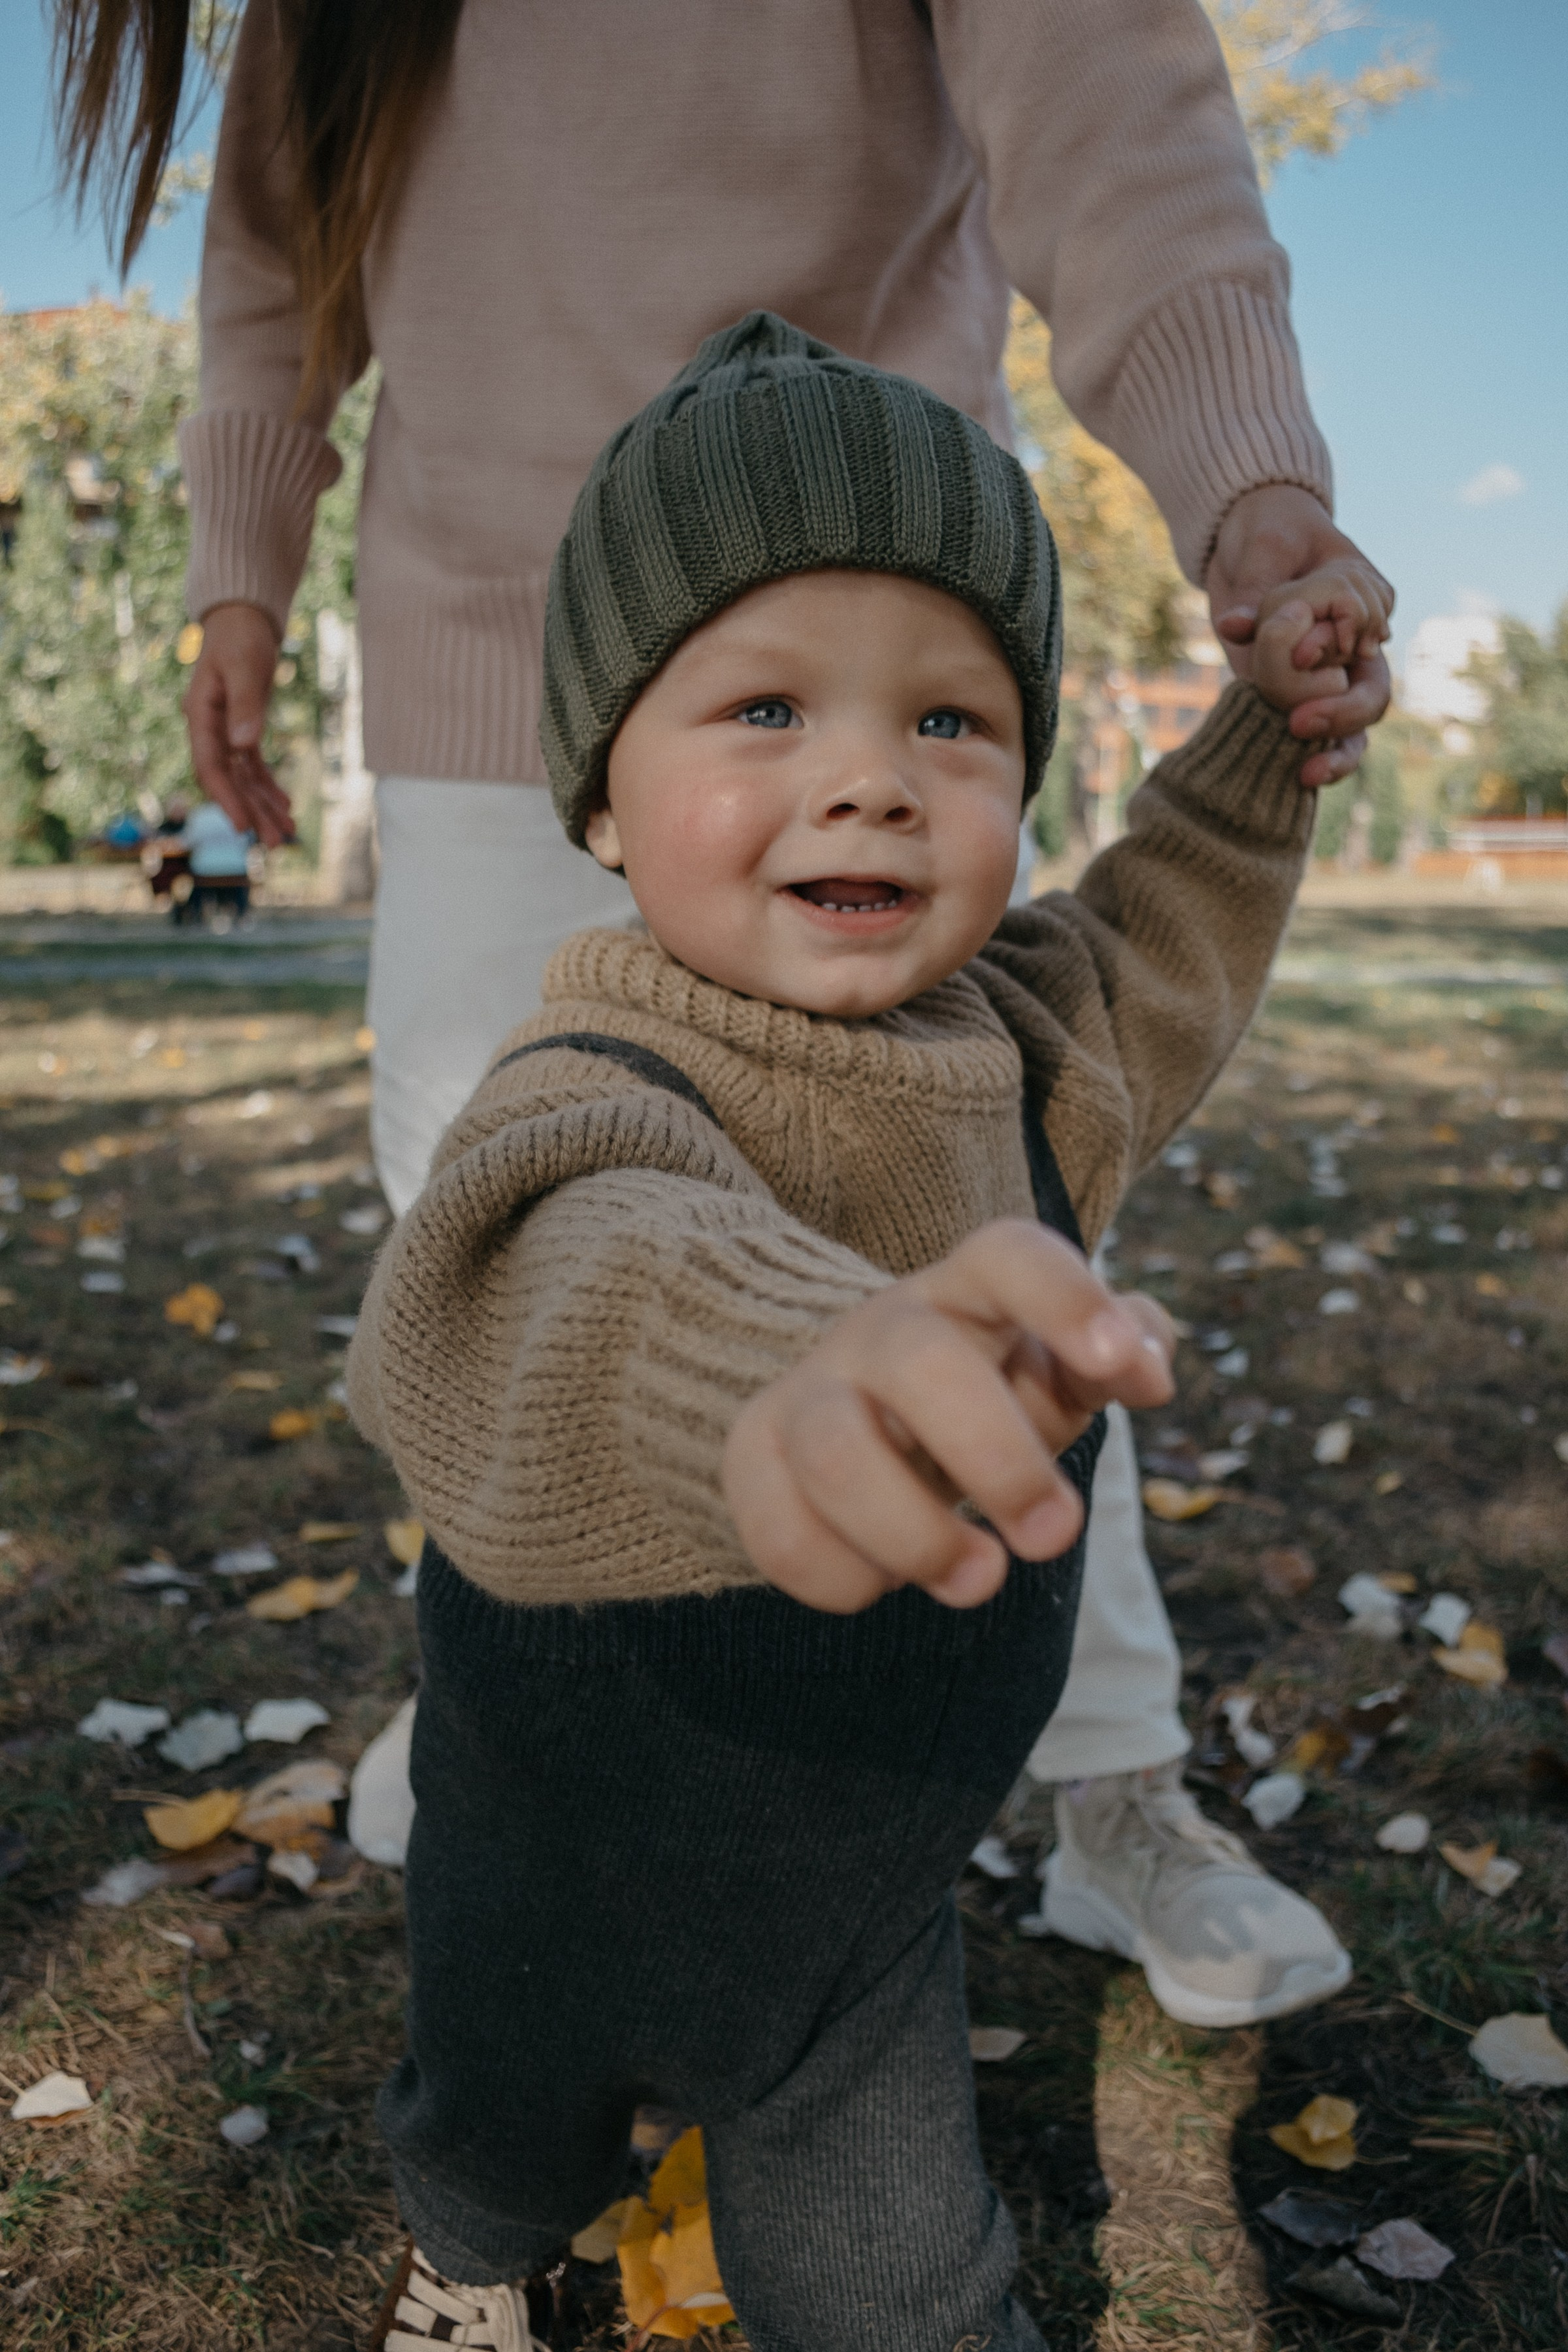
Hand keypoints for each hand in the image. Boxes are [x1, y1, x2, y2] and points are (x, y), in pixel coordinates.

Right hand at [182, 602, 296, 845]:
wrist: (241, 617)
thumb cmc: (239, 637)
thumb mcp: (244, 667)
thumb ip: (245, 705)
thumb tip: (243, 746)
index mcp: (201, 715)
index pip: (210, 766)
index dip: (225, 798)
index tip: (242, 826)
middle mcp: (210, 728)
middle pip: (228, 780)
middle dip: (251, 812)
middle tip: (275, 844)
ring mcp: (225, 730)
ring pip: (242, 777)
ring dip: (262, 805)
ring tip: (287, 834)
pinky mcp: (242, 727)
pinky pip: (252, 765)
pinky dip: (268, 785)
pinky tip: (287, 806)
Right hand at [721, 1220, 1174, 1616]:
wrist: (863, 1410)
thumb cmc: (990, 1390)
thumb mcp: (1062, 1364)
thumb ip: (1124, 1348)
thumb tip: (1149, 1370)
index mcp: (970, 1291)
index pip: (1009, 1257)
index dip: (1065, 1298)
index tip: (1117, 1361)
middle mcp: (882, 1330)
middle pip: (922, 1365)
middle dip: (1000, 1462)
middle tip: (1056, 1533)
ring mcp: (809, 1393)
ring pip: (836, 1454)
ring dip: (917, 1537)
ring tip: (979, 1581)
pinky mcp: (755, 1460)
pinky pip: (778, 1529)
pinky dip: (842, 1578)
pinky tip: (887, 1583)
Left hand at [1248, 561, 1396, 787]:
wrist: (1249, 544)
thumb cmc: (1270, 532)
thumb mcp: (1264, 545)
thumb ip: (1255, 586)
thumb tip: (1232, 625)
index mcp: (1363, 600)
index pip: (1364, 630)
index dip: (1335, 644)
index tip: (1300, 654)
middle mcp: (1353, 645)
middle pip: (1371, 693)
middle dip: (1342, 715)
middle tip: (1299, 724)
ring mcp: (1329, 676)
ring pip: (1353, 728)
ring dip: (1336, 753)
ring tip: (1306, 774)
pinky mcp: (1297, 697)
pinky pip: (1318, 739)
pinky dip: (1314, 760)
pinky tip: (1295, 781)